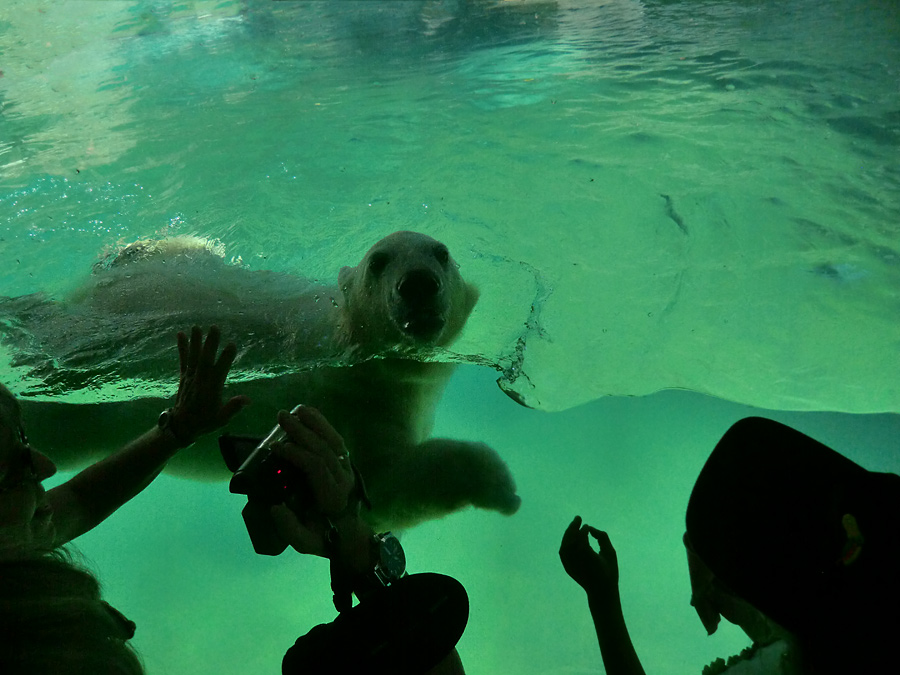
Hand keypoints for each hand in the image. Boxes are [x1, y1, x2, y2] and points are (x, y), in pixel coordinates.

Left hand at [168, 325, 249, 443]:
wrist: (181, 426)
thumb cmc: (205, 421)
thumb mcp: (221, 419)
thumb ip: (232, 408)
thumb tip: (247, 400)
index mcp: (211, 390)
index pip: (219, 371)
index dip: (225, 358)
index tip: (232, 345)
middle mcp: (200, 380)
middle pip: (206, 360)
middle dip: (210, 344)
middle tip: (215, 328)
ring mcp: (191, 377)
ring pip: (194, 357)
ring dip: (195, 341)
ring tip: (197, 327)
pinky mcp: (184, 376)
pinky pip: (183, 360)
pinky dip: (182, 347)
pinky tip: (180, 334)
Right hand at [268, 406, 356, 555]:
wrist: (348, 536)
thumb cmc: (322, 538)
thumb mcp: (304, 543)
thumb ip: (290, 528)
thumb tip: (275, 506)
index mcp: (332, 495)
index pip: (316, 467)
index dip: (297, 454)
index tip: (276, 448)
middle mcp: (343, 478)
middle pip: (324, 448)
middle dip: (303, 431)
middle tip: (281, 417)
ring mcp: (347, 469)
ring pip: (334, 440)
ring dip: (316, 423)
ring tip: (297, 409)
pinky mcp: (345, 463)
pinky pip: (336, 440)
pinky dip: (324, 425)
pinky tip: (309, 414)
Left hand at [559, 516, 619, 601]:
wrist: (601, 591)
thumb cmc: (609, 571)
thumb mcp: (610, 553)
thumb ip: (602, 537)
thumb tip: (590, 529)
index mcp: (589, 557)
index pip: (582, 538)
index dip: (584, 530)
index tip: (587, 526)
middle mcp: (577, 561)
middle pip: (570, 540)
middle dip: (573, 527)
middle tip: (578, 518)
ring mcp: (570, 565)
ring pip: (565, 545)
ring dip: (568, 534)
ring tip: (574, 525)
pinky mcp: (567, 568)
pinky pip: (563, 552)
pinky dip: (566, 542)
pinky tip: (570, 536)